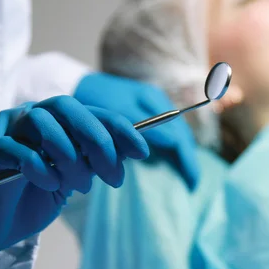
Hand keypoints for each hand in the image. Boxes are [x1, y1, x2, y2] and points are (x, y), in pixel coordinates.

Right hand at [0, 96, 148, 262]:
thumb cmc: (37, 195)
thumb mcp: (76, 176)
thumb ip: (94, 160)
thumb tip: (129, 151)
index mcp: (56, 119)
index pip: (92, 112)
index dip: (119, 129)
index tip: (142, 152)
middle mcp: (32, 115)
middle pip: (67, 108)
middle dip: (98, 141)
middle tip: (113, 177)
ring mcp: (8, 128)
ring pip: (44, 125)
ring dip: (71, 158)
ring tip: (80, 186)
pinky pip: (22, 152)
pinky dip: (43, 171)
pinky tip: (50, 186)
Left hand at [74, 72, 199, 189]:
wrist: (76, 84)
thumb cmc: (94, 98)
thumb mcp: (117, 112)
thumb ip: (143, 126)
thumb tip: (172, 141)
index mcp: (155, 101)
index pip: (179, 135)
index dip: (186, 159)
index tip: (191, 181)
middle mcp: (159, 104)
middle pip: (182, 136)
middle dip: (188, 160)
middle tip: (193, 185)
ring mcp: (153, 109)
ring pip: (176, 136)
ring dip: (181, 157)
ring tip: (187, 179)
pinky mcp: (145, 115)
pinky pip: (165, 136)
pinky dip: (170, 151)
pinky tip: (171, 165)